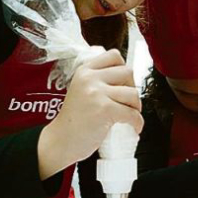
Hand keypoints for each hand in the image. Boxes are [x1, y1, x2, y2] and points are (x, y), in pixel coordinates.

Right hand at [38, 49, 143, 178]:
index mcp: (84, 70)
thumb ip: (98, 80)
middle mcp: (89, 78)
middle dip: (133, 87)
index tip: (124, 83)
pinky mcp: (104, 109)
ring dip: (136, 106)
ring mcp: (96, 93)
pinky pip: (132, 113)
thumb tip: (127, 78)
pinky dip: (137, 122)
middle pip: (128, 72)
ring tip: (130, 115)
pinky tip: (134, 127)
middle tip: (128, 102)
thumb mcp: (81, 90)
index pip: (114, 56)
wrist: (60, 141)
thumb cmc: (74, 120)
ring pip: (133, 93)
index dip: (124, 69)